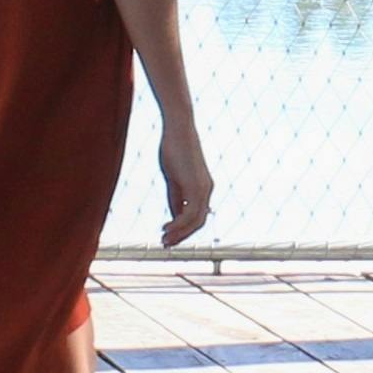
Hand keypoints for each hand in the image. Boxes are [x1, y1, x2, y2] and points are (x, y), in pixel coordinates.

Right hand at [158, 117, 214, 248]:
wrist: (178, 129)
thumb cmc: (173, 149)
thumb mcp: (173, 178)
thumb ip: (176, 197)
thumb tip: (175, 215)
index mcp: (203, 187)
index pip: (198, 216)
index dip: (184, 229)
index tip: (169, 235)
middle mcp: (207, 190)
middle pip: (199, 222)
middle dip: (183, 235)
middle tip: (166, 244)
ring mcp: (203, 188)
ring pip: (196, 221)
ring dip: (180, 233)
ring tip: (164, 240)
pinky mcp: (196, 185)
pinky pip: (190, 213)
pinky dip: (179, 224)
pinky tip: (167, 228)